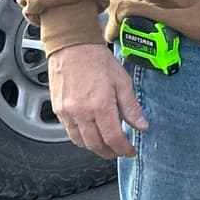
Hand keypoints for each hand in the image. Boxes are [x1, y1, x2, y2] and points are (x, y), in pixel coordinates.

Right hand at [49, 42, 149, 159]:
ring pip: (81, 142)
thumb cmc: (96, 59)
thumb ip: (131, 107)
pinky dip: (81, 139)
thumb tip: (142, 126)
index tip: (130, 151)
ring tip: (106, 145)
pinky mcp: (58, 110)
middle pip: (96, 144)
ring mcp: (67, 112)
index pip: (113, 138)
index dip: (124, 149)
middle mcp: (82, 112)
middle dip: (110, 152)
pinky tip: (91, 134)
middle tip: (119, 151)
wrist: (72, 46)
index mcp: (101, 105)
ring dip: (95, 148)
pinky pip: (70, 133)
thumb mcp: (122, 81)